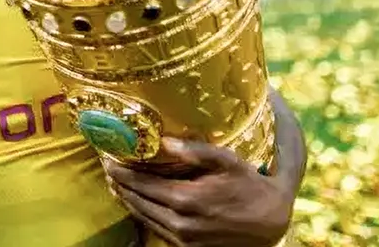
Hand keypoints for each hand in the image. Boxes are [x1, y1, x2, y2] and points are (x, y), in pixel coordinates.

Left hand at [102, 138, 291, 246]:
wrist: (270, 223)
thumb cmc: (250, 186)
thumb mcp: (228, 161)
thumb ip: (196, 151)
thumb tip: (164, 141)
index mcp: (187, 199)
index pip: (142, 184)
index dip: (123, 172)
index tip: (108, 158)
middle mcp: (180, 222)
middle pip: (137, 202)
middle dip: (120, 185)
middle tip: (108, 168)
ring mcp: (183, 239)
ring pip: (144, 218)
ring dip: (128, 200)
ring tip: (116, 184)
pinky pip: (155, 230)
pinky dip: (143, 215)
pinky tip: (138, 203)